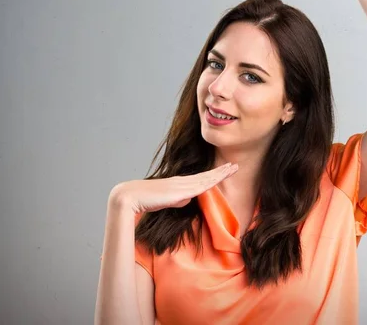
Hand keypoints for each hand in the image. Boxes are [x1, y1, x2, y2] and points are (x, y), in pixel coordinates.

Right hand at [110, 163, 238, 213]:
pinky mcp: (178, 191)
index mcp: (180, 183)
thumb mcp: (167, 201)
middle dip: (222, 171)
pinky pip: (198, 186)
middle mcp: (182, 181)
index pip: (201, 178)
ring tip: (232, 168)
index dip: (215, 174)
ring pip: (205, 178)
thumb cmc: (147, 200)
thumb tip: (189, 199)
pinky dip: (210, 182)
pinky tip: (218, 179)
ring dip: (220, 174)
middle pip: (206, 175)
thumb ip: (179, 200)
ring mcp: (181, 185)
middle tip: (235, 166)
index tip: (225, 170)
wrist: (132, 196)